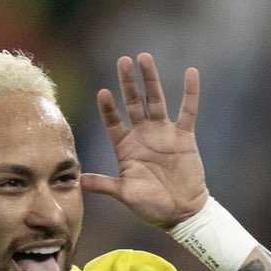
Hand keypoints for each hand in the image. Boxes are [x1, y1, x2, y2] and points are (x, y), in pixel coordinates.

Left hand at [83, 53, 209, 227]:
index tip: (103, 93)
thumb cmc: (151, 205)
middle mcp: (143, 135)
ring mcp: (164, 133)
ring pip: (156, 100)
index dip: (108, 108)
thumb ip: (104, 184)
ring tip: (144, 58)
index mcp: (125, 147)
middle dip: (128, 82)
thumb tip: (78, 182)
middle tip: (123, 61)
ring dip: (151, 79)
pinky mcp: (184, 137)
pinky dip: (191, 93)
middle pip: (133, 103)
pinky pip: (188, 111)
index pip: (113, 121)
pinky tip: (192, 73)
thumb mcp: (125, 194)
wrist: (181, 212)